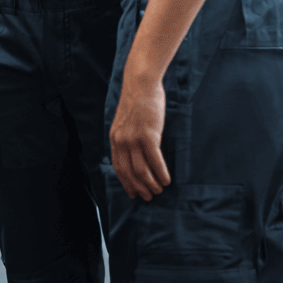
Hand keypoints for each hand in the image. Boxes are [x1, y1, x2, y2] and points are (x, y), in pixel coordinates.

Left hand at [109, 70, 170, 200]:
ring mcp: (134, 139)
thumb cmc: (137, 102)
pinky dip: (161, 174)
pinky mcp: (148, 135)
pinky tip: (167, 181)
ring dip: (151, 184)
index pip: (118, 167)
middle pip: (129, 172)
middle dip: (139, 187)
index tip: (133, 193)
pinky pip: (155, 161)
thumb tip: (134, 154)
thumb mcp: (125, 122)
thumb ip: (127, 137)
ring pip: (141, 170)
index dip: (126, 183)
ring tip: (159, 190)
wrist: (140, 85)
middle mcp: (121, 140)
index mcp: (115, 138)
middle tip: (149, 197)